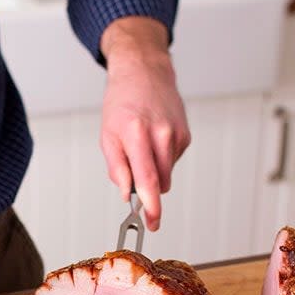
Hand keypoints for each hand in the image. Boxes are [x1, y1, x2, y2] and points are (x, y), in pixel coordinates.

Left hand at [100, 16, 190, 230]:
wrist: (144, 72)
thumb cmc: (122, 103)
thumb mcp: (107, 136)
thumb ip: (117, 168)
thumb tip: (127, 193)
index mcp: (137, 134)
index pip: (147, 178)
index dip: (151, 205)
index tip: (153, 222)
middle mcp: (161, 134)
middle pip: (161, 182)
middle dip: (149, 191)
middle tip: (135, 182)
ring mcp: (177, 135)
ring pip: (167, 175)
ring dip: (155, 174)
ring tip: (142, 150)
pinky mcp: (186, 136)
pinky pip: (173, 162)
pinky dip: (162, 160)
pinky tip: (154, 141)